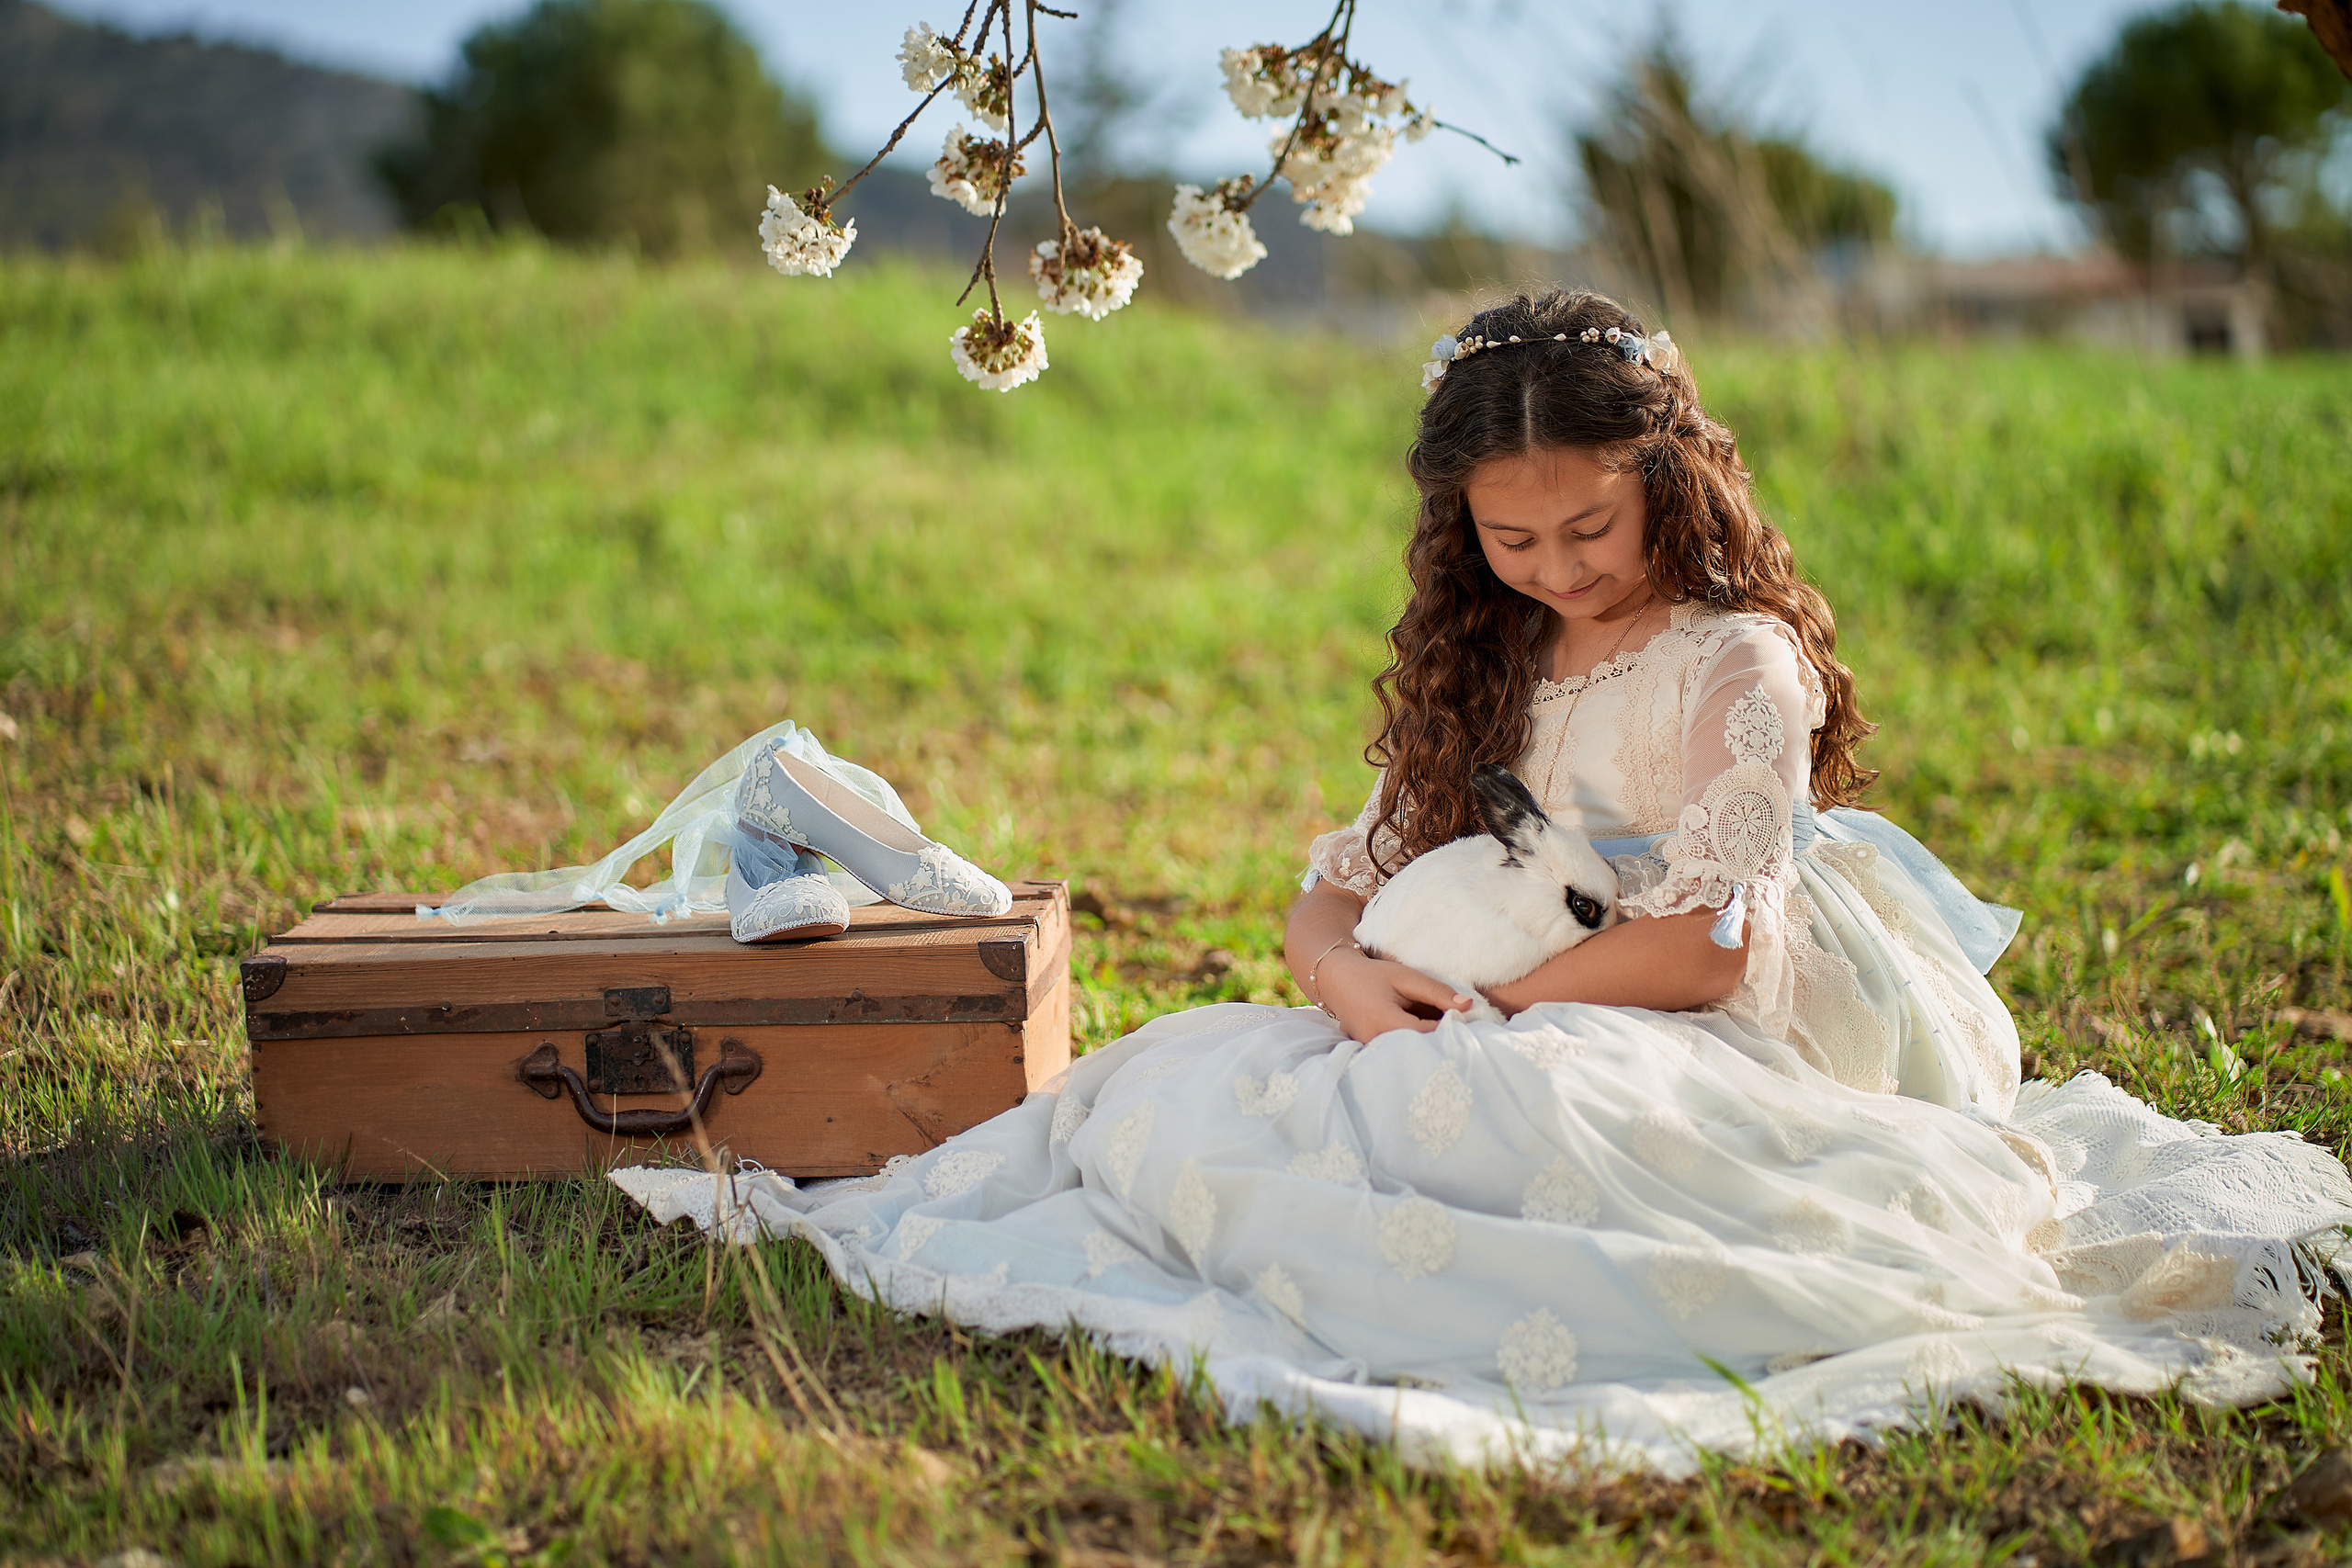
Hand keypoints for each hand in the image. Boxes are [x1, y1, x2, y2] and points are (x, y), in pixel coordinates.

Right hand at [1314, 949, 1476, 1043]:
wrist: (1335, 979)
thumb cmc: (1372, 975)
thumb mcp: (1406, 978)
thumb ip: (1437, 992)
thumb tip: (1468, 1006)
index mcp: (1386, 1022)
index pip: (1428, 1033)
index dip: (1450, 1027)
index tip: (1466, 1018)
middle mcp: (1376, 1042)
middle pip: (1420, 1048)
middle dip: (1441, 1038)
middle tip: (1458, 1026)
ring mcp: (1371, 1050)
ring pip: (1411, 1052)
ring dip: (1428, 1041)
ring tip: (1439, 1026)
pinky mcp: (1371, 1052)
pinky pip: (1399, 1052)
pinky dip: (1414, 1043)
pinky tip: (1421, 1031)